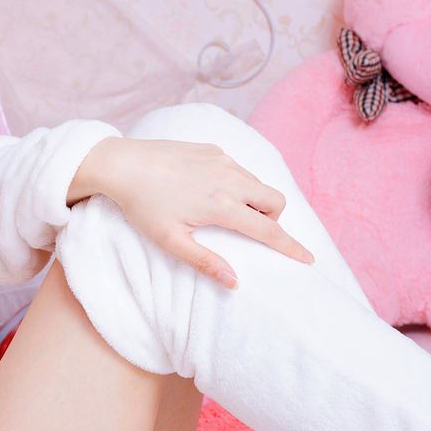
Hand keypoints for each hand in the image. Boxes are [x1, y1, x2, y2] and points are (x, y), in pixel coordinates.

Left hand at [70, 137, 313, 288]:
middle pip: (275, 200)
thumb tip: (234, 282)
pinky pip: (239, 168)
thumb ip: (204, 261)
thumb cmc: (142, 206)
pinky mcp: (212, 148)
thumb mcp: (170, 240)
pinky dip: (237, 183)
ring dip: (255, 200)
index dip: (290, 246)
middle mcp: (229, 179)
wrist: (121, 164)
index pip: (268, 230)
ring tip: (227, 212)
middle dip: (273, 218)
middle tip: (249, 230)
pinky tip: (209, 190)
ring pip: (258, 182)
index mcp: (221, 205)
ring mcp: (222, 160)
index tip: (308, 259)